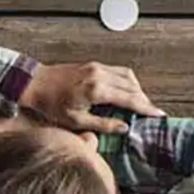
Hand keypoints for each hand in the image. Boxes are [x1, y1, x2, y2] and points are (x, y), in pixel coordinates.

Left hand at [20, 61, 166, 134]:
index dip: (146, 108)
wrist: (35, 83)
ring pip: (128, 75)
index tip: (158, 114)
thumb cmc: (51, 104)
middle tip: (151, 112)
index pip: (130, 99)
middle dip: (144, 99)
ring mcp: (98, 67)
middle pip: (133, 86)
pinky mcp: (94, 65)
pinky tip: (126, 91)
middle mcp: (100, 75)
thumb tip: (124, 128)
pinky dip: (128, 81)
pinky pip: (119, 70)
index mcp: (97, 90)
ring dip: (137, 89)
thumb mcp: (76, 121)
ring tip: (140, 103)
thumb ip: (103, 125)